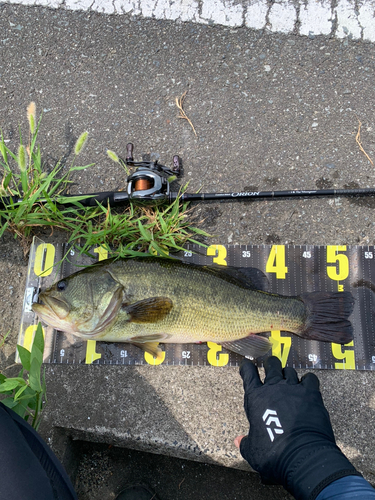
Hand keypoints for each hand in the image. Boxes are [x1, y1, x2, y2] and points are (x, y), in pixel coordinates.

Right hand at [235, 356, 359, 499]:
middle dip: (270, 364)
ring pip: (290, 370)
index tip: (247, 366)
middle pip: (271, 365)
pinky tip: (307, 387)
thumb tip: (238, 441)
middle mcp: (273, 388)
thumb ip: (245, 442)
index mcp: (256, 398)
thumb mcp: (253, 451)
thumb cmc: (274, 454)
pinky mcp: (311, 393)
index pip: (248, 373)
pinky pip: (310, 378)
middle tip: (271, 368)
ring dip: (288, 374)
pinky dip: (308, 381)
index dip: (247, 367)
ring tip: (289, 381)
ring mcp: (293, 388)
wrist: (303, 456)